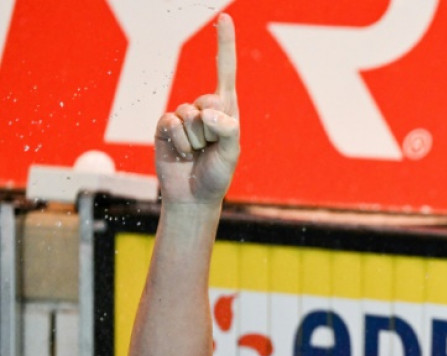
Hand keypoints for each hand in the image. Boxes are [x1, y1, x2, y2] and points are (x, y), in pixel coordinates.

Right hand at [154, 13, 238, 204]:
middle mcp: (205, 108)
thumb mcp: (231, 154)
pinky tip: (181, 154)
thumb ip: (228, 130)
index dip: (224, 44)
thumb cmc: (216, 175)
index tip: (224, 17)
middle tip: (209, 150)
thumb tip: (210, 112)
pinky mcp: (164, 126)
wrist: (192, 196)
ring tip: (196, 154)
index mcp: (227, 109)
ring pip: (188, 116)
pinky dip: (178, 143)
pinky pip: (170, 123)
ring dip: (193, 142)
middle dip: (210, 131)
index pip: (226, 70)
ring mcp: (183, 116)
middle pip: (207, 103)